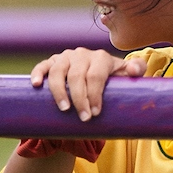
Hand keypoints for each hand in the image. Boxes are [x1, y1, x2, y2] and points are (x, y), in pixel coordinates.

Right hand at [30, 48, 146, 120]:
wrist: (93, 83)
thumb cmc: (112, 84)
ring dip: (59, 91)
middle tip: (83, 118)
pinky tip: (36, 85)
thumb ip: (136, 71)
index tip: (94, 113)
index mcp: (101, 58)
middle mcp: (82, 54)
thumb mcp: (126, 79)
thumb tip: (134, 70)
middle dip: (80, 98)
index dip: (94, 95)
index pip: (96, 75)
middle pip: (77, 75)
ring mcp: (65, 57)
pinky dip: (38, 74)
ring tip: (64, 109)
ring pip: (58, 71)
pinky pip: (42, 66)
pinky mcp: (51, 62)